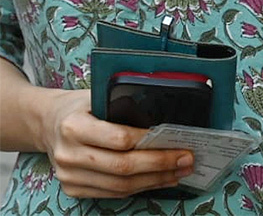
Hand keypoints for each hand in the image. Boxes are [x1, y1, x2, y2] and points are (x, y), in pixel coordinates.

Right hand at [38, 89, 192, 197]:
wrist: (48, 123)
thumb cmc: (80, 107)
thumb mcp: (98, 96)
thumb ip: (124, 105)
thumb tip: (165, 118)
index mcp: (74, 126)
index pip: (120, 138)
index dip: (150, 143)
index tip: (177, 141)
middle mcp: (68, 154)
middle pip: (122, 166)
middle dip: (160, 165)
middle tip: (186, 159)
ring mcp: (69, 175)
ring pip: (119, 186)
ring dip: (154, 180)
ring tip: (179, 172)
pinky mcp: (73, 189)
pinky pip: (111, 193)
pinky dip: (139, 188)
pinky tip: (158, 180)